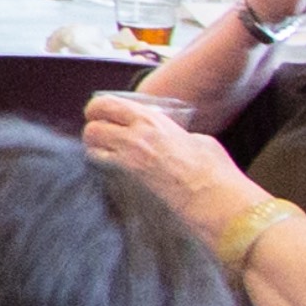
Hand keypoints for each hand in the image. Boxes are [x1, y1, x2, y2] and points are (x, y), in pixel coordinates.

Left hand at [82, 89, 258, 233]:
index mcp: (152, 122)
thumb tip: (170, 137)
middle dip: (92, 130)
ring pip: (92, 149)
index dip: (97, 108)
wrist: (214, 200)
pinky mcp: (128, 185)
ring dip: (95, 149)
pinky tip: (117, 170)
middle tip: (100, 134)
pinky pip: (103, 170)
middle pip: (91, 128)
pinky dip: (104, 167)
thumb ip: (174, 135)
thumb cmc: (213, 170)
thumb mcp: (196, 139)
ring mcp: (129, 163)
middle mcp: (135, 139)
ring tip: (108, 153)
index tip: (99, 113)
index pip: (108, 105)